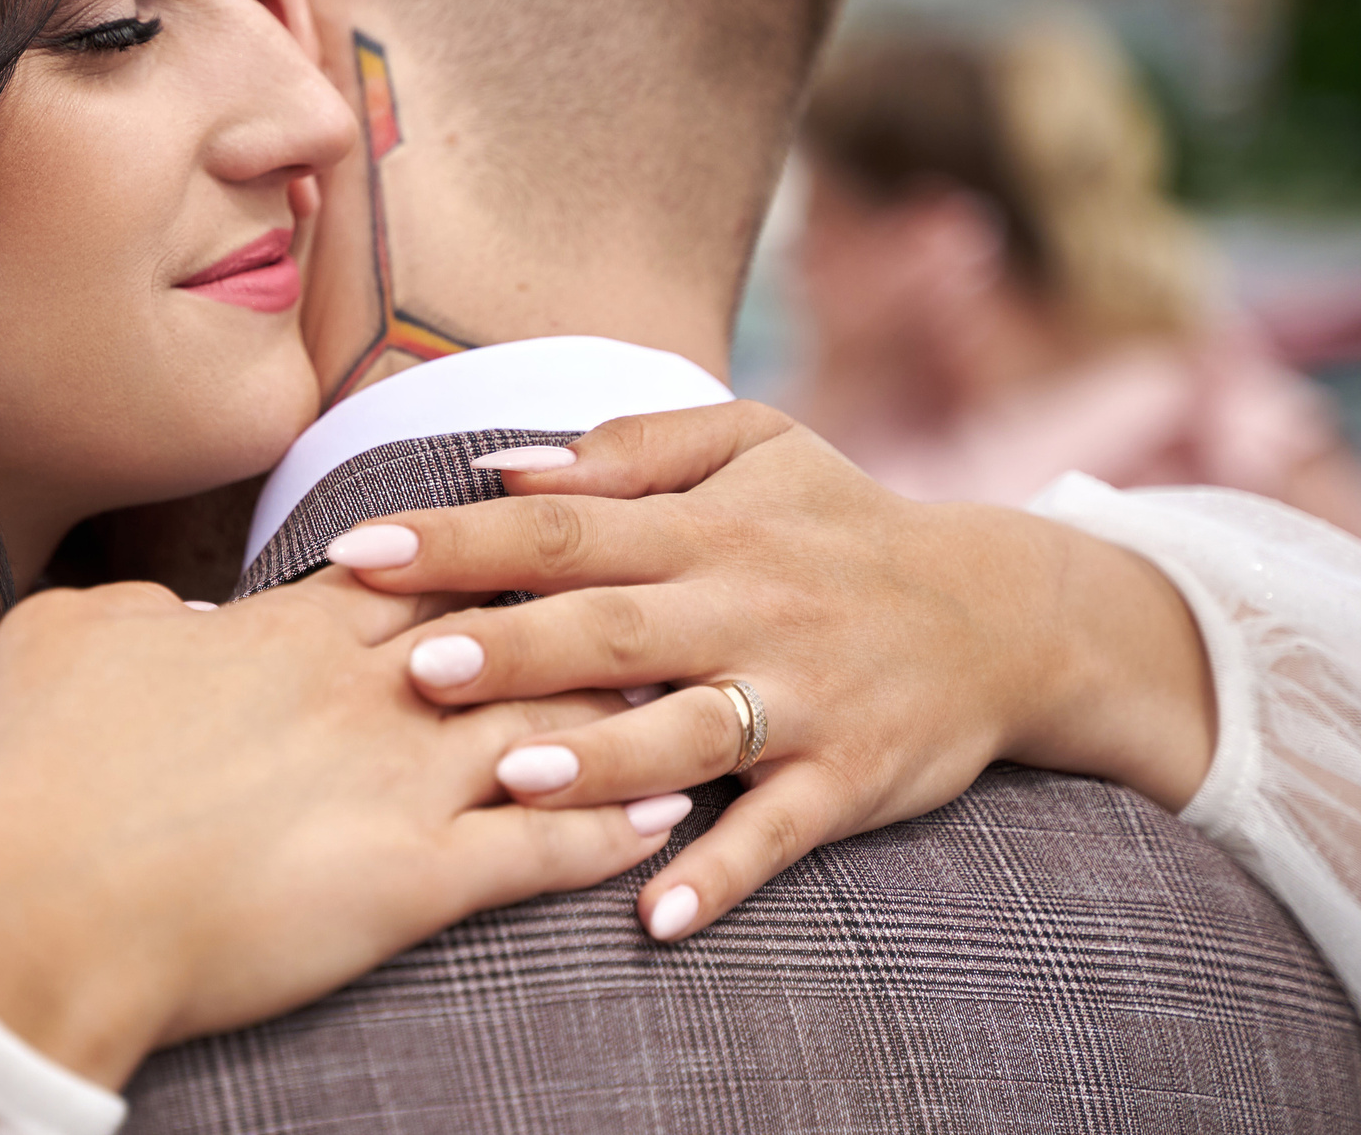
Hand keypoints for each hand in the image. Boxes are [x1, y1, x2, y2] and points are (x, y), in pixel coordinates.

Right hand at [0, 568, 686, 1087]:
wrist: (33, 913)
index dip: (481, 553)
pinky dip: (615, 830)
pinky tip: (669, 818)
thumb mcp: (61, 640)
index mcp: (284, 631)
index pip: (417, 574)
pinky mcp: (415, 881)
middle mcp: (362, 690)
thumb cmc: (31, 779)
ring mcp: (398, 782)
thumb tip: (171, 615)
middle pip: (508, 630)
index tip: (538, 537)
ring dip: (626, 712)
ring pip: (547, 725)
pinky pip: (543, 847)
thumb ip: (133, 609)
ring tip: (694, 692)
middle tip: (658, 595)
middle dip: (584, 612)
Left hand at [326, 402, 1214, 941]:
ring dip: (604, 759)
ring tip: (513, 775)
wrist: (1004, 612)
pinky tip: (657, 913)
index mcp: (708, 528)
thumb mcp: (758, 447)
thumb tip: (502, 464)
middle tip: (417, 667)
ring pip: (689, 734)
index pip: (564, 527)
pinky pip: (779, 832)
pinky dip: (723, 875)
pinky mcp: (848, 779)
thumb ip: (632, 446)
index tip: (357, 552)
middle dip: (514, 647)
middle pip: (613, 628)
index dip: (460, 540)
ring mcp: (800, 698)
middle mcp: (747, 608)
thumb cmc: (843, 524)